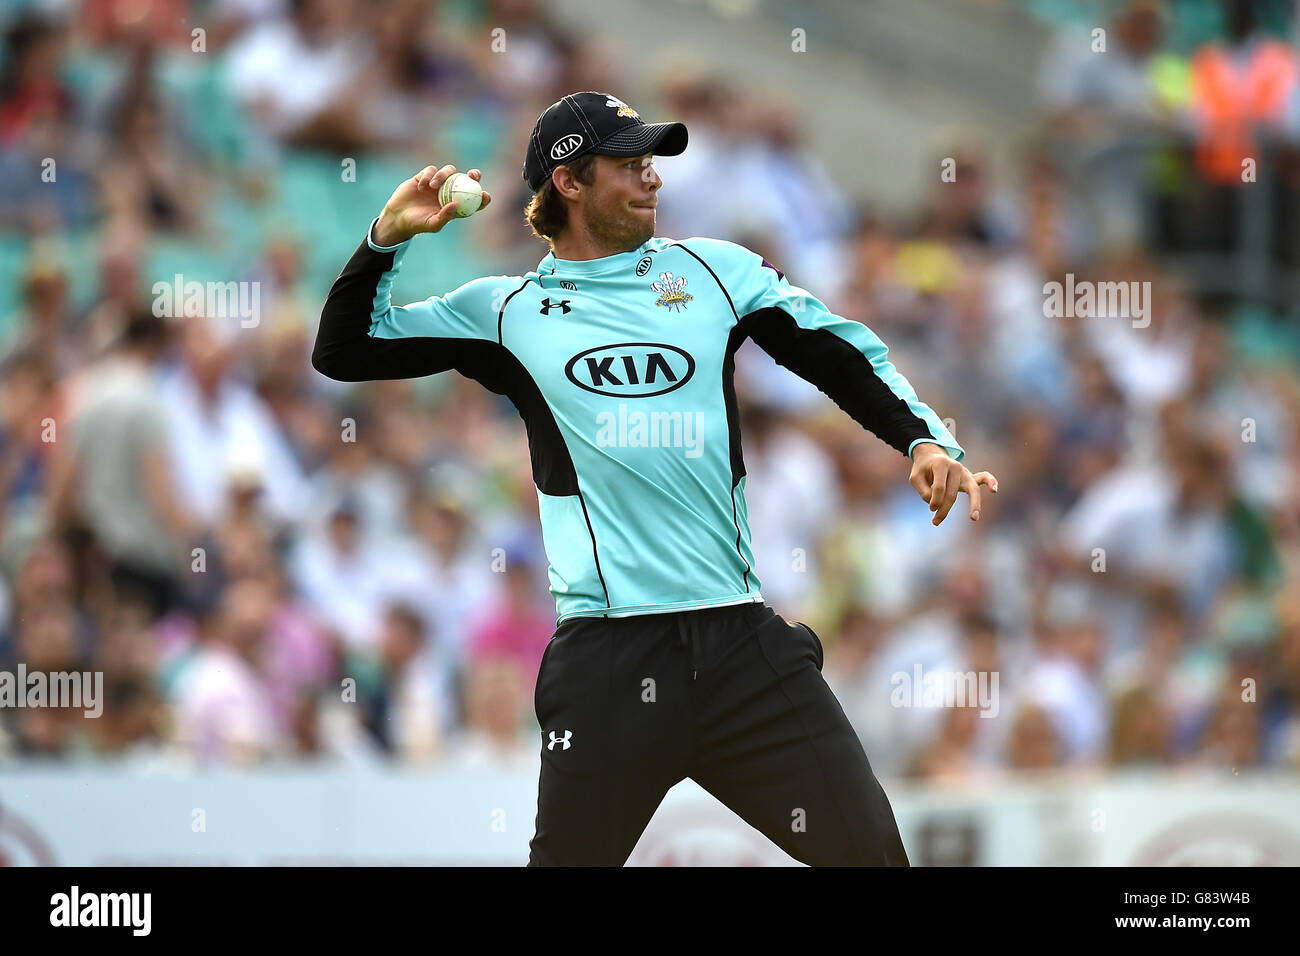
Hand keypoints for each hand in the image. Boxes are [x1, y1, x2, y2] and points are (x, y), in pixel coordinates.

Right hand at [372, 165, 492, 244]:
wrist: (398, 217)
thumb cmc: (418, 224)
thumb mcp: (432, 224)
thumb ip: (445, 216)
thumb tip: (457, 204)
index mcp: (455, 205)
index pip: (474, 200)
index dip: (482, 197)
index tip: (485, 195)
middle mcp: (449, 192)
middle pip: (467, 180)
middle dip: (473, 175)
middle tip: (472, 175)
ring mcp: (438, 183)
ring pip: (449, 171)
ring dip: (444, 175)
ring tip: (433, 187)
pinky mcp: (425, 176)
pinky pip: (431, 170)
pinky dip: (428, 176)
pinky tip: (421, 186)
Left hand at [908, 442, 998, 525]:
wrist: (932, 456)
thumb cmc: (923, 469)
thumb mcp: (915, 478)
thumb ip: (924, 492)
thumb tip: (936, 504)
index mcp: (941, 464)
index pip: (940, 488)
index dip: (933, 501)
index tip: (930, 507)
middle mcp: (956, 466)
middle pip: (952, 493)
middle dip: (944, 509)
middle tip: (935, 522)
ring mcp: (965, 471)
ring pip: (972, 489)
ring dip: (973, 504)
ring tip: (974, 518)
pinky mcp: (970, 477)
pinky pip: (983, 477)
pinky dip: (990, 481)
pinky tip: (994, 489)